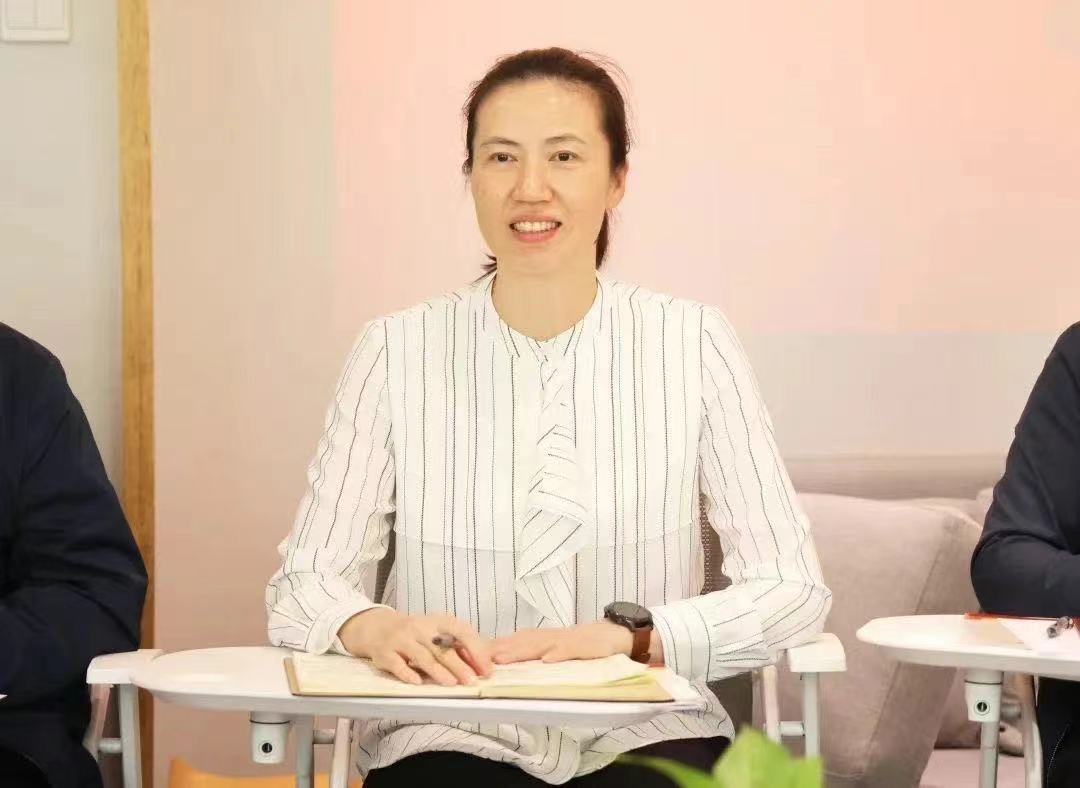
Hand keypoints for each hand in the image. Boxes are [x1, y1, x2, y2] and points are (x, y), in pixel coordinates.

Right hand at [338, 609, 492, 685]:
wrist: (376, 627)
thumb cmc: (415, 633)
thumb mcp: (436, 632)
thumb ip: (458, 647)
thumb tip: (484, 664)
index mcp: (437, 621)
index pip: (461, 631)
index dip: (475, 650)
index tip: (486, 668)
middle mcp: (419, 627)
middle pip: (442, 648)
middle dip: (458, 665)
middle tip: (471, 681)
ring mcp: (401, 639)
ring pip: (422, 656)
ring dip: (438, 671)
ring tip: (451, 684)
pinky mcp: (384, 653)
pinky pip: (397, 664)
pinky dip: (408, 673)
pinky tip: (418, 683)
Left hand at [490, 620, 632, 663]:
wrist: (613, 634)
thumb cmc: (581, 644)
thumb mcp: (555, 647)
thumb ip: (534, 651)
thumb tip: (505, 657)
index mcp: (543, 639)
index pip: (514, 641)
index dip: (494, 646)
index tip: (474, 652)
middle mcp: (550, 638)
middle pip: (521, 642)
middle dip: (500, 649)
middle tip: (479, 657)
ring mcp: (566, 641)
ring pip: (540, 645)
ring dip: (520, 651)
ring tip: (501, 658)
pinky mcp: (583, 647)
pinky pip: (569, 650)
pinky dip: (558, 654)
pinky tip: (547, 659)